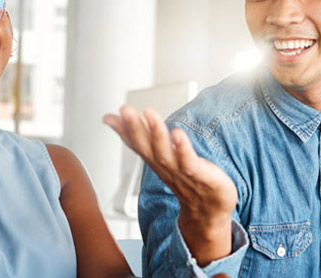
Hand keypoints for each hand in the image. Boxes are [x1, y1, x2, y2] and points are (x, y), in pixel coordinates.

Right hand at [103, 105, 237, 263]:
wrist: (210, 210)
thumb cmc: (189, 180)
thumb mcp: (166, 156)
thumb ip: (149, 139)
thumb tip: (136, 127)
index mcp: (156, 161)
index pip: (136, 145)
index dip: (122, 131)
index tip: (109, 117)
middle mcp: (165, 167)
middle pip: (146, 148)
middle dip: (134, 127)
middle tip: (125, 110)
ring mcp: (181, 172)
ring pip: (164, 153)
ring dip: (155, 133)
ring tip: (148, 113)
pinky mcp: (199, 175)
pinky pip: (189, 162)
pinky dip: (182, 149)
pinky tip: (178, 133)